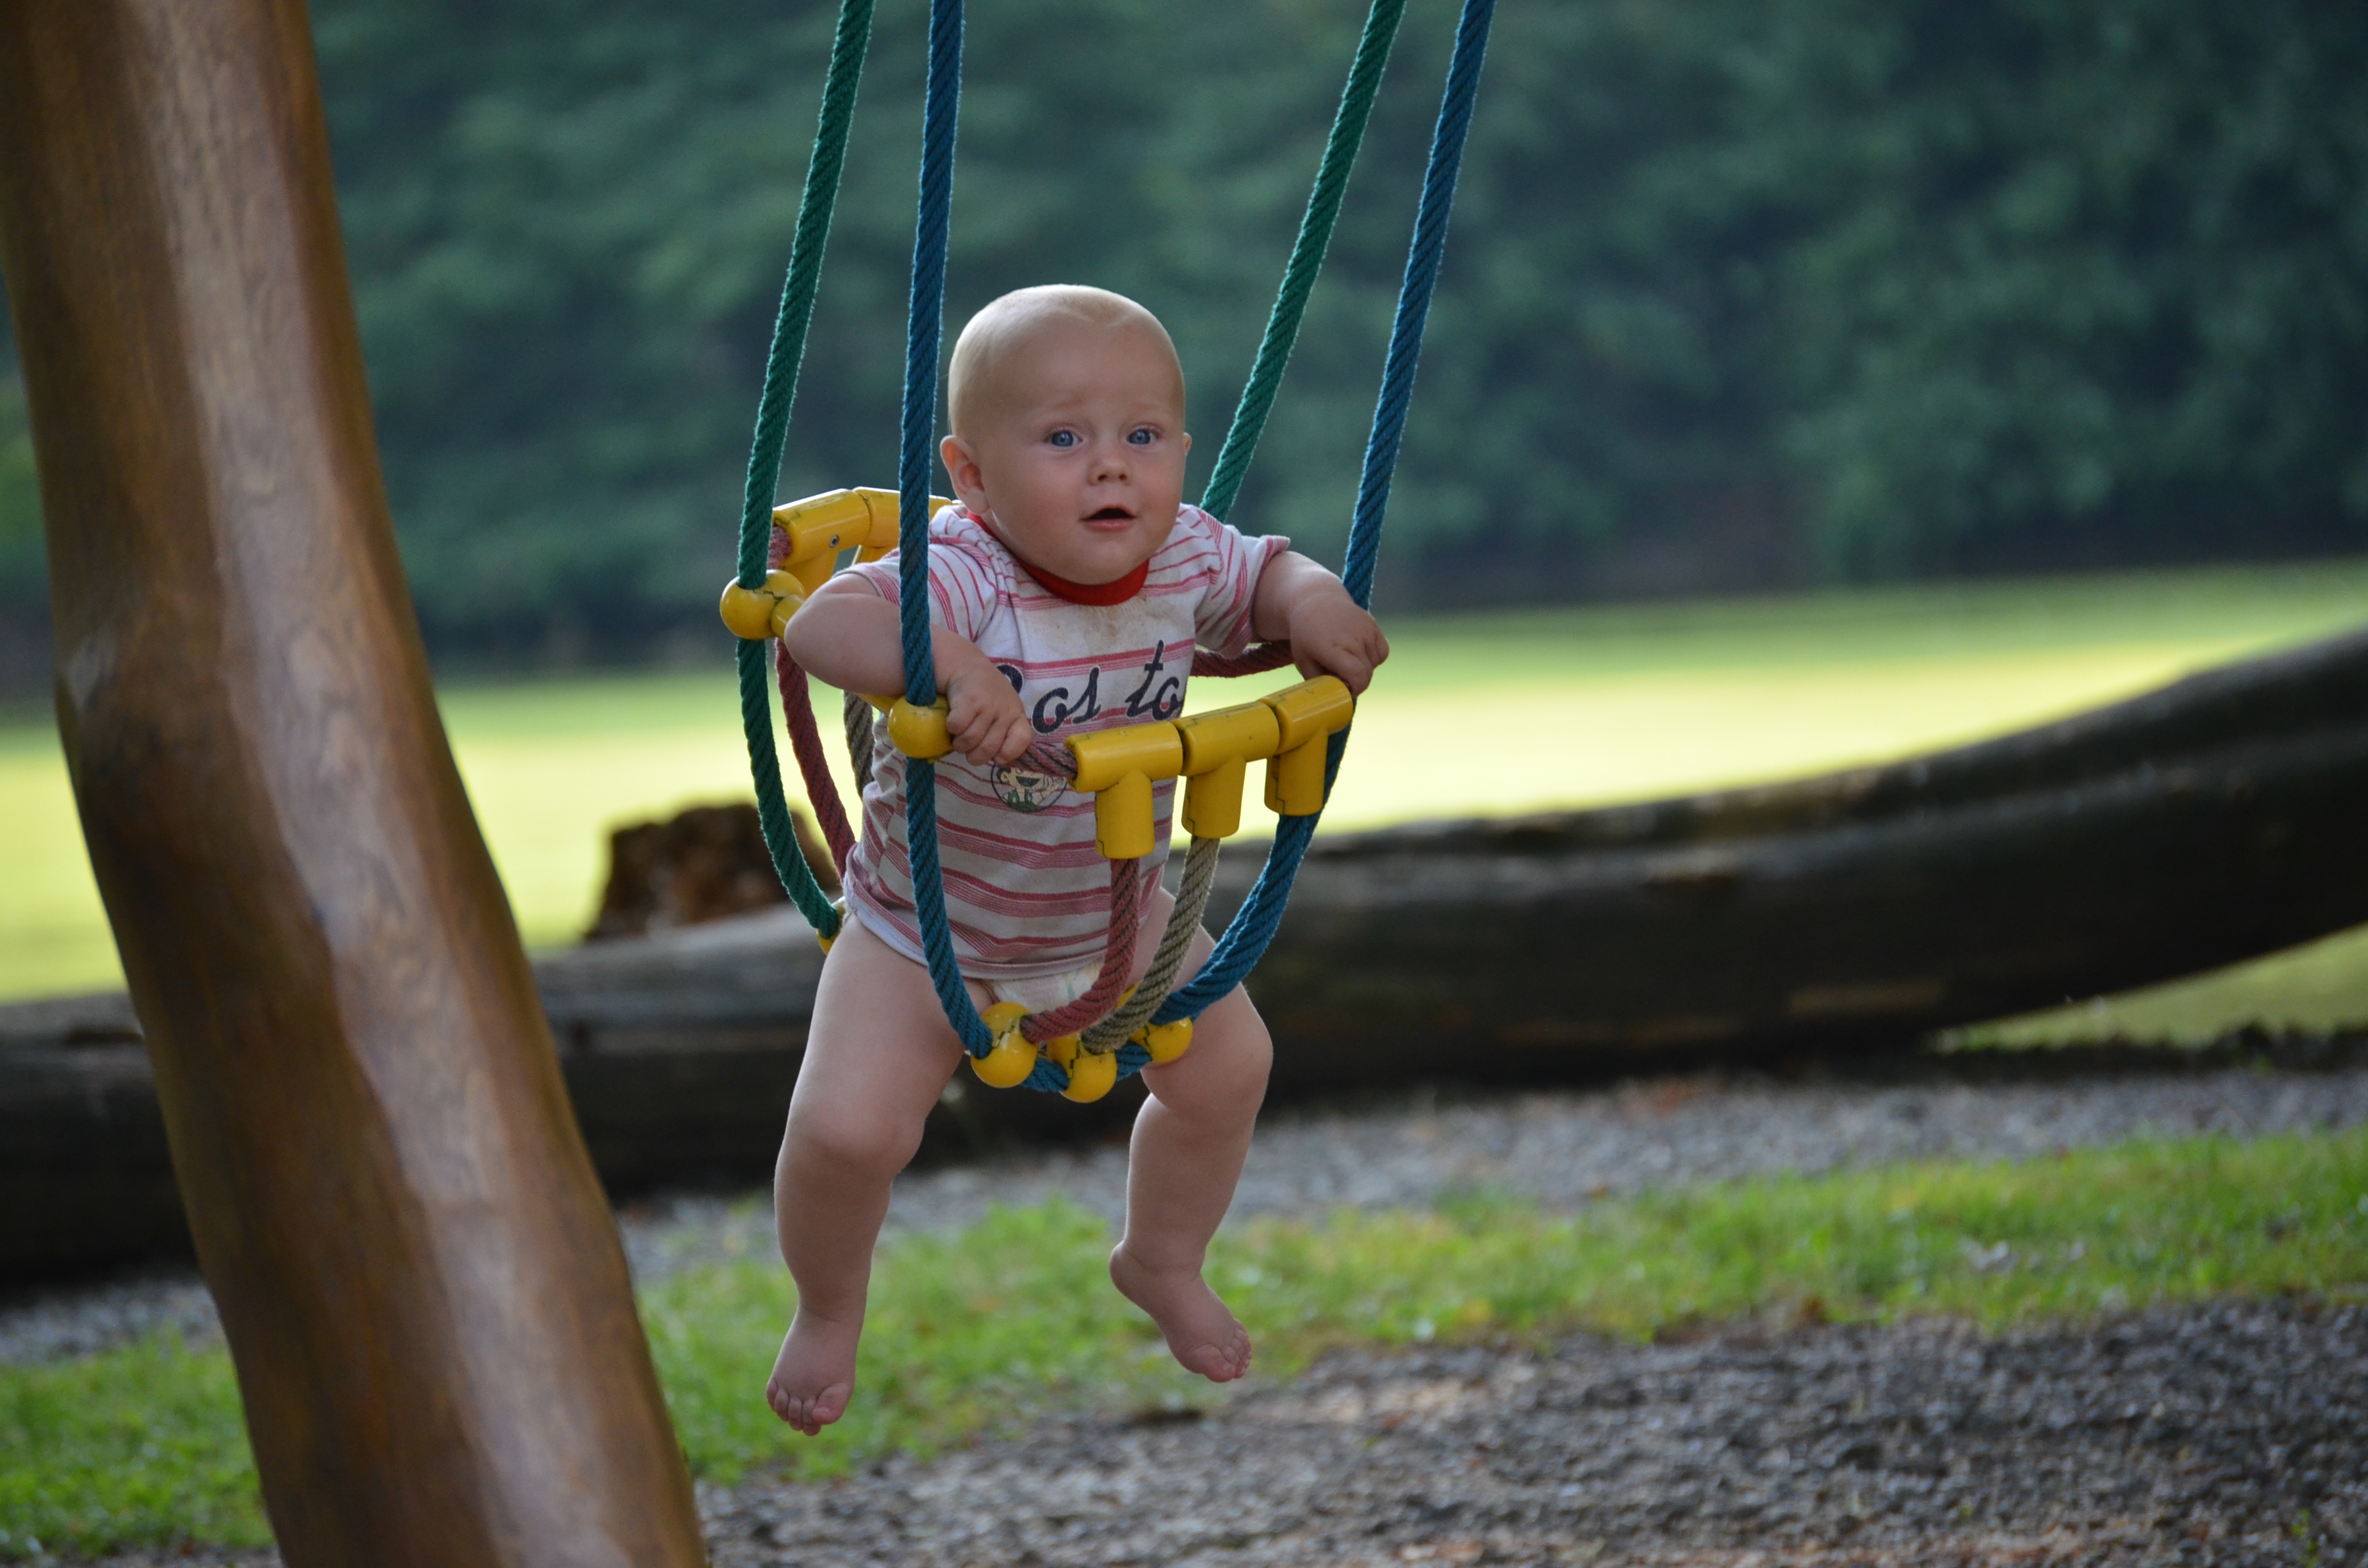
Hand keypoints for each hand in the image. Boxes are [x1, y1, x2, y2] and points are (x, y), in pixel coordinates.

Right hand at [941, 645, 1032, 764]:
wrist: (965, 664)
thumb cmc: (983, 693)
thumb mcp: (1002, 709)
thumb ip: (1003, 731)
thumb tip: (999, 759)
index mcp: (1016, 714)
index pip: (1022, 740)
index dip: (1007, 754)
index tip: (996, 756)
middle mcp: (1005, 710)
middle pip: (989, 749)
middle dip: (974, 755)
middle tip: (967, 747)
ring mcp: (987, 705)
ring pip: (970, 741)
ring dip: (959, 744)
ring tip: (957, 736)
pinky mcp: (968, 701)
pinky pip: (957, 728)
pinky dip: (950, 729)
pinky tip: (951, 722)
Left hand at [1283, 580, 1388, 695]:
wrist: (1315, 601)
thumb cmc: (1306, 636)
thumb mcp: (1303, 661)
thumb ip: (1319, 682)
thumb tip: (1333, 699)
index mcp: (1332, 647)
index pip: (1357, 674)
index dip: (1355, 688)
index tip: (1345, 690)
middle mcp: (1352, 637)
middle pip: (1366, 673)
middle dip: (1356, 682)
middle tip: (1340, 676)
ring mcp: (1365, 630)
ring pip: (1375, 664)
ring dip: (1364, 669)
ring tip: (1346, 661)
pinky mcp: (1373, 626)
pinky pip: (1382, 652)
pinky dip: (1374, 658)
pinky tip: (1358, 653)